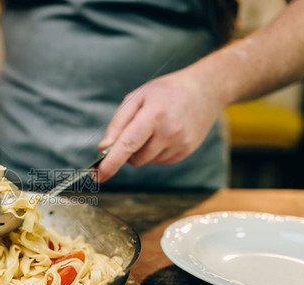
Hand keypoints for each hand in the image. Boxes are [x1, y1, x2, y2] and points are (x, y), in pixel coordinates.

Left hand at [96, 68, 224, 182]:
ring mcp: (180, 144)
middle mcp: (169, 132)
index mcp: (154, 115)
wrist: (205, 89)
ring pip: (146, 161)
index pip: (127, 145)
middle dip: (128, 150)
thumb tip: (103, 148)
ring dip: (143, 150)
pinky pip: (159, 160)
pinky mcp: (186, 151)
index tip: (98, 176)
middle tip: (137, 128)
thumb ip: (118, 123)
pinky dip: (155, 151)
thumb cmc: (165, 91)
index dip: (110, 163)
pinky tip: (165, 133)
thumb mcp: (137, 97)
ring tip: (156, 126)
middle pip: (135, 158)